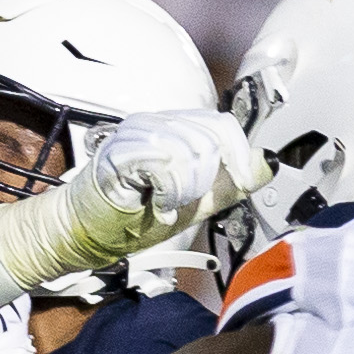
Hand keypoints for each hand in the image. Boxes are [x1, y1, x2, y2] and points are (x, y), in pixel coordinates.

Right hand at [74, 111, 267, 257]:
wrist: (86, 230)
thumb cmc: (132, 216)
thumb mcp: (196, 202)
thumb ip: (229, 183)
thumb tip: (267, 163)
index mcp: (173, 129)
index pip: (221, 123)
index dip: (237, 151)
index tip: (239, 178)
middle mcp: (154, 124)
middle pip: (210, 136)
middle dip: (207, 178)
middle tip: (186, 199)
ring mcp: (134, 135)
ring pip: (191, 150)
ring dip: (186, 189)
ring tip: (168, 203)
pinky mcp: (120, 152)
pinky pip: (166, 165)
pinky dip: (169, 194)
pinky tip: (157, 205)